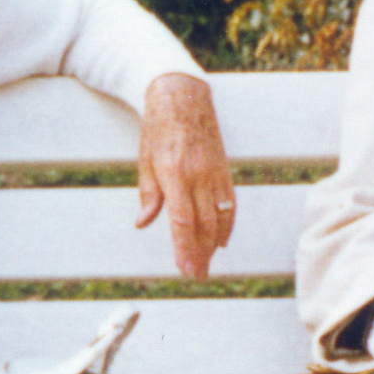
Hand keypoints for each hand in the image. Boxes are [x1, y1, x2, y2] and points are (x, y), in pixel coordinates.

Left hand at [135, 72, 235, 278]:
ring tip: (207, 264)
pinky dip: (228, 225)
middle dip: (201, 254)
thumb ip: (148, 195)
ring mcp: (215, 174)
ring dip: (214, 244)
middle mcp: (198, 176)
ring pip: (220, 218)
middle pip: (204, 225)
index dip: (184, 248)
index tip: (185, 269)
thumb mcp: (144, 160)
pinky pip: (230, 204)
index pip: (182, 221)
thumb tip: (143, 223)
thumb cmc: (158, 127)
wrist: (183, 97)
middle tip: (197, 276)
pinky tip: (223, 241)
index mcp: (174, 174)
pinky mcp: (224, 171)